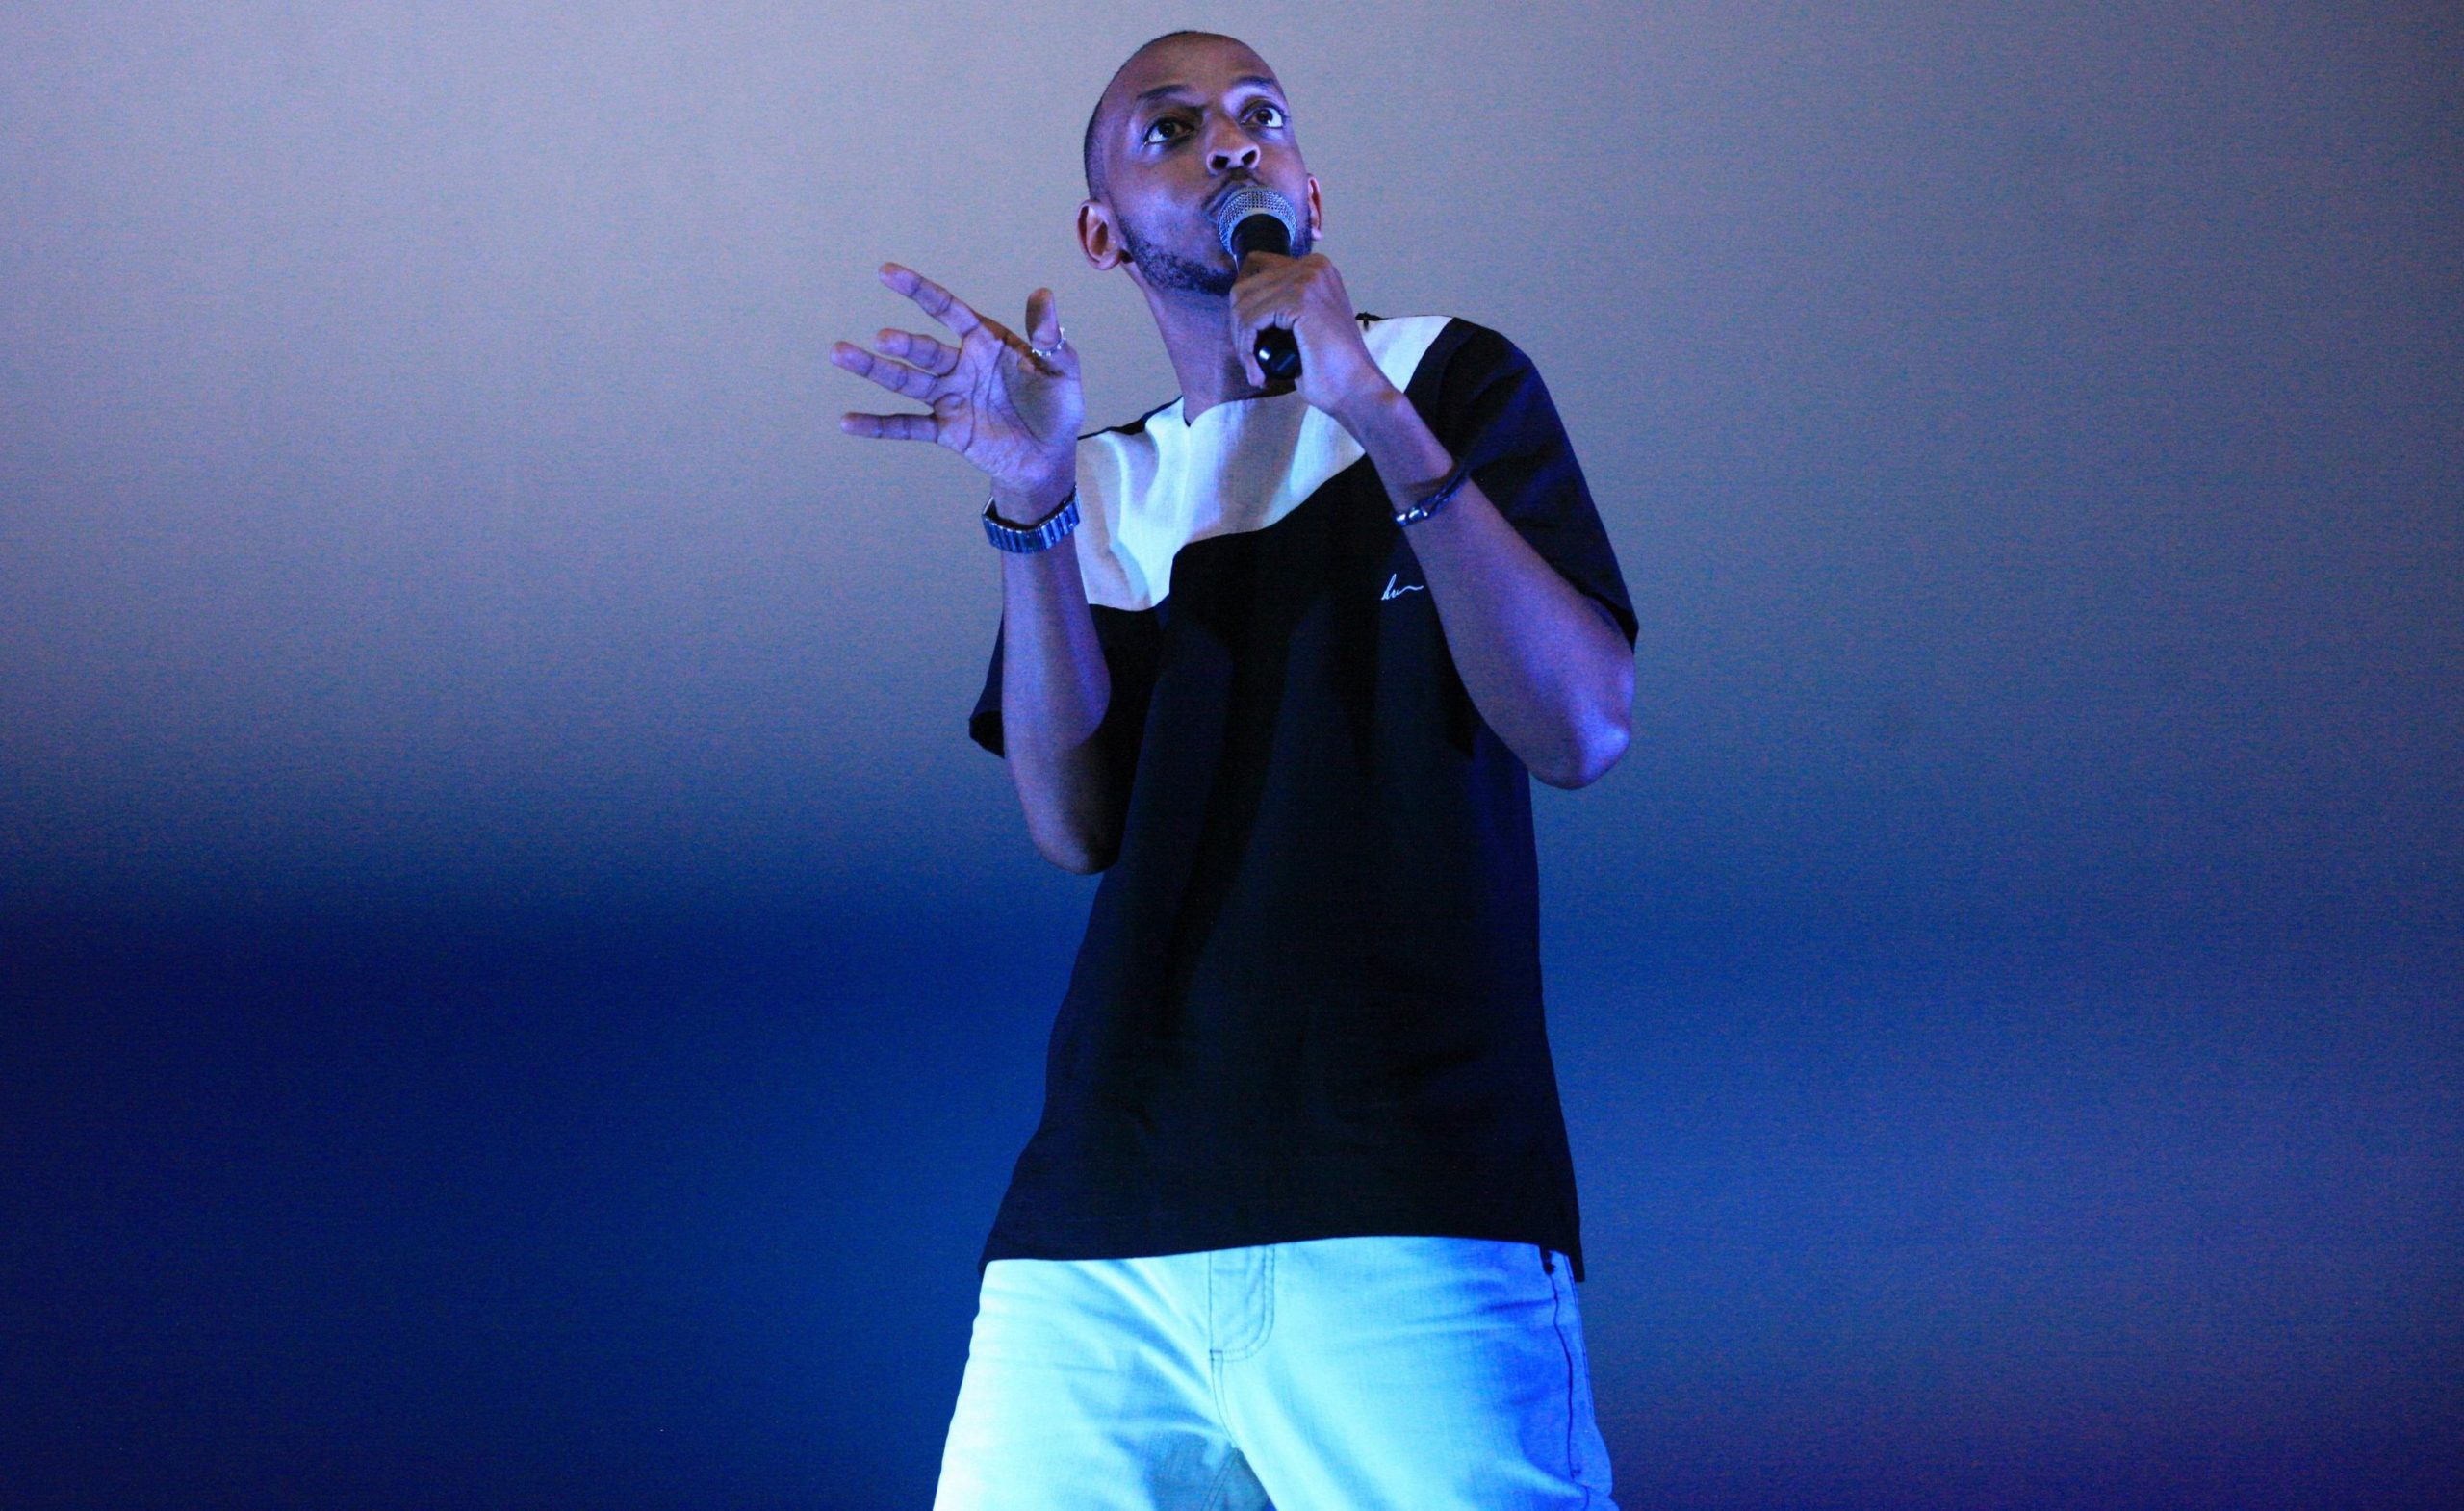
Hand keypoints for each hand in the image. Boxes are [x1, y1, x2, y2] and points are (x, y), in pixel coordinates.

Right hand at [833, 263, 1081, 511]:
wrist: (1050, 458)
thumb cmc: (1057, 408)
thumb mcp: (1062, 368)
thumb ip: (1048, 336)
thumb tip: (1042, 293)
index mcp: (985, 342)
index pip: (948, 311)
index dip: (920, 291)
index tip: (888, 272)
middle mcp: (961, 365)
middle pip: (923, 349)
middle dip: (902, 344)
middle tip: (882, 339)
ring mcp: (950, 397)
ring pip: (907, 381)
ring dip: (875, 370)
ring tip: (841, 354)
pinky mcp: (946, 430)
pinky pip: (907, 426)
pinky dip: (877, 425)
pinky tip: (847, 422)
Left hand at [1226, 250, 1394, 426]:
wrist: (1356, 389)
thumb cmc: (1331, 366)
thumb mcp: (1302, 323)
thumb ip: (1280, 305)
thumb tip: (1239, 305)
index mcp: (1314, 267)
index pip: (1255, 270)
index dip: (1244, 309)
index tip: (1249, 343)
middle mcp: (1312, 265)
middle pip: (1244, 288)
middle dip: (1239, 328)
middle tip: (1250, 360)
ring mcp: (1307, 279)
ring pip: (1243, 305)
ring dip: (1242, 343)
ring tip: (1255, 369)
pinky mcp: (1299, 299)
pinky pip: (1251, 321)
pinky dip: (1247, 349)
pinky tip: (1258, 372)